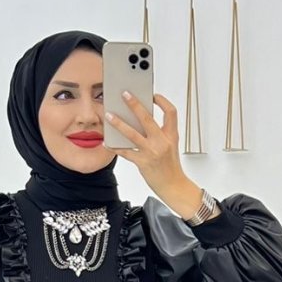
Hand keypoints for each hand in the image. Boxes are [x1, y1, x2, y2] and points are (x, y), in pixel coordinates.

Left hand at [105, 91, 192, 206]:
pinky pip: (126, 152)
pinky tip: (107, 142)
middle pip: (147, 118)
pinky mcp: (143, 163)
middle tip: (125, 94)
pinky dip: (115, 147)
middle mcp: (162, 142)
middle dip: (135, 104)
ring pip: (132, 134)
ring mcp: (152, 152)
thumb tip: (139, 120)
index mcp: (171, 135)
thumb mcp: (170, 146)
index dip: (162, 101)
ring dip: (119, 123)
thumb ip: (159, 133)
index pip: (171, 112)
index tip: (153, 95)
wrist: (173, 186)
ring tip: (109, 116)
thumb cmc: (170, 166)